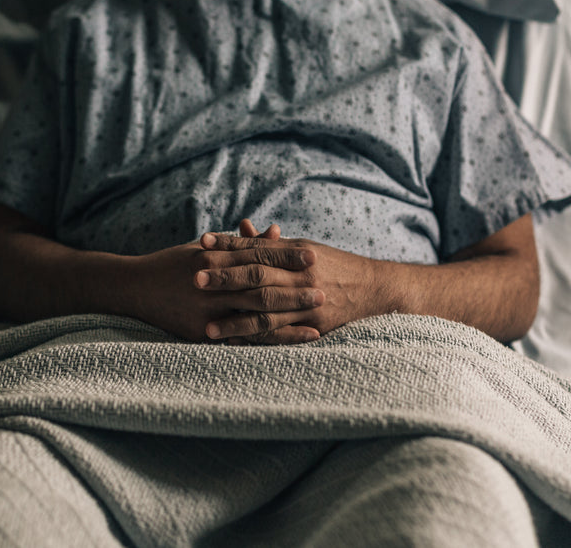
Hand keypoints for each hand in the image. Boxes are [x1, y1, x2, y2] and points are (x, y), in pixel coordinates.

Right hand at [127, 232, 323, 343]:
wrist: (136, 288)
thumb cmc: (176, 264)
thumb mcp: (207, 249)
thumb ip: (242, 244)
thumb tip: (275, 231)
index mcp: (214, 260)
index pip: (257, 257)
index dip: (286, 258)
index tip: (313, 257)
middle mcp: (211, 285)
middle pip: (261, 289)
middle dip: (294, 291)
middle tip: (323, 291)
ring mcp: (207, 313)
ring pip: (256, 317)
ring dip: (289, 318)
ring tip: (318, 318)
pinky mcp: (203, 335)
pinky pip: (244, 340)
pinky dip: (271, 340)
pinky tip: (293, 340)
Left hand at [196, 231, 385, 341]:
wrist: (374, 289)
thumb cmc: (334, 264)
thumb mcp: (305, 247)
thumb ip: (271, 243)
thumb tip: (240, 226)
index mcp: (298, 254)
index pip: (258, 248)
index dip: (230, 245)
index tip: (203, 242)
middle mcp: (302, 277)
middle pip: (258, 276)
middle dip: (226, 277)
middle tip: (196, 279)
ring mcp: (308, 303)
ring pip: (266, 311)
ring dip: (235, 320)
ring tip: (207, 327)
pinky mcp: (314, 325)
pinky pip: (281, 334)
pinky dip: (257, 339)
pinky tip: (235, 343)